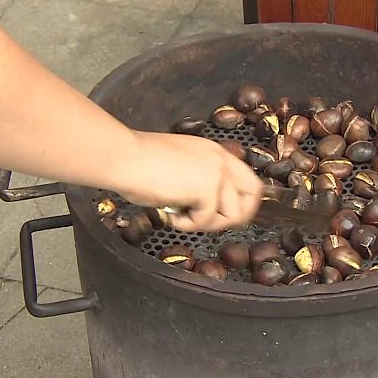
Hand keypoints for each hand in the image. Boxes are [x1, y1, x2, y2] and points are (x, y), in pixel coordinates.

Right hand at [113, 131, 262, 232]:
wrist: (124, 157)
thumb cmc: (138, 163)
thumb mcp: (179, 166)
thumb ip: (197, 179)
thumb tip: (203, 205)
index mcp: (214, 152)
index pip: (245, 178)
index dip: (237, 200)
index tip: (220, 213)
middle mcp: (221, 160)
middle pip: (253, 195)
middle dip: (235, 215)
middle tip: (209, 222)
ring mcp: (217, 174)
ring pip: (231, 214)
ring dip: (206, 223)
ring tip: (181, 216)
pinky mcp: (207, 189)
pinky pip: (207, 220)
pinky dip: (187, 225)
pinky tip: (171, 215)